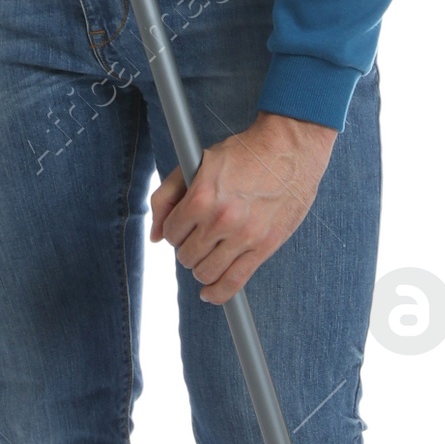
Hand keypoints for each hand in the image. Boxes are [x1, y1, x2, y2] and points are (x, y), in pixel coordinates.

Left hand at [149, 111, 338, 304]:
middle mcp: (221, 219)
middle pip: (186, 256)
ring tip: (209, 255)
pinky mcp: (265, 247)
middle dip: (188, 248)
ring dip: (201, 268)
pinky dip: (217, 294)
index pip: (171, 234)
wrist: (289, 149)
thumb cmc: (242, 154)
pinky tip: (210, 293)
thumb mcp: (196, 163)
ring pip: (205, 272)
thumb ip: (167, 196)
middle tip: (200, 237)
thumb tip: (155, 237)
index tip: (184, 227)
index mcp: (201, 197)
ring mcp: (244, 236)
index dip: (174, 231)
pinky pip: (234, 282)